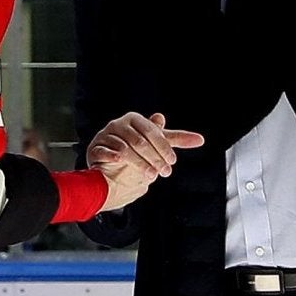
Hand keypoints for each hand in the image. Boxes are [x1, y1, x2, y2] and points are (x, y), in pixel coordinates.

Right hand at [88, 110, 204, 210]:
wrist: (110, 167)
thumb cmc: (135, 151)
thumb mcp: (156, 143)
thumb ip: (175, 140)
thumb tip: (200, 139)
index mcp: (135, 120)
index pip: (152, 132)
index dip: (164, 147)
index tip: (172, 161)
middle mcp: (119, 125)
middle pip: (140, 141)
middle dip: (154, 158)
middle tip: (163, 172)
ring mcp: (106, 136)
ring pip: (125, 148)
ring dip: (139, 163)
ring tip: (150, 175)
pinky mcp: (95, 148)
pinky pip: (104, 151)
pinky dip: (112, 157)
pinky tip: (120, 162)